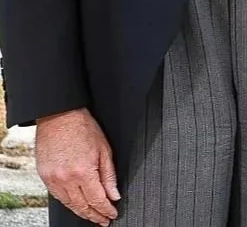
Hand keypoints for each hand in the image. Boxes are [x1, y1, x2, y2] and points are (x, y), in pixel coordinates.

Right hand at [35, 108, 119, 224]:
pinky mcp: (45, 178)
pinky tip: (77, 204)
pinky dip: (69, 203)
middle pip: (82, 206)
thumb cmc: (82, 128)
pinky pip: (58, 197)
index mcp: (83, 172)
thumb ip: (109, 175)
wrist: (59, 117)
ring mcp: (53, 180)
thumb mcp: (104, 149)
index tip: (112, 214)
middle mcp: (66, 179)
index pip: (97, 199)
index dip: (106, 210)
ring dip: (82, 212)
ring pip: (69, 205)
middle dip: (94, 215)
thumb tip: (114, 194)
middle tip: (103, 220)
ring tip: (92, 216)